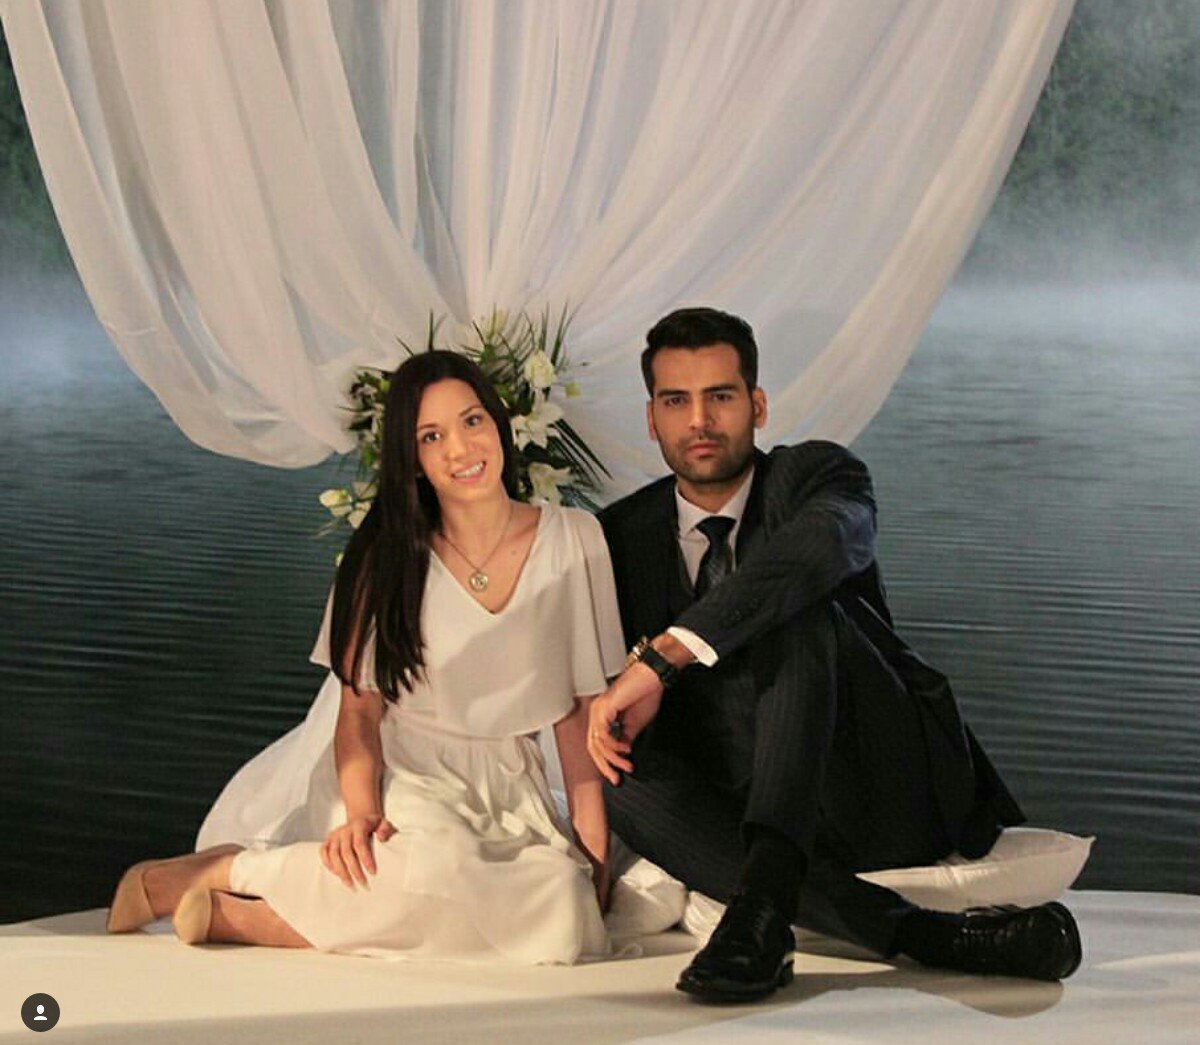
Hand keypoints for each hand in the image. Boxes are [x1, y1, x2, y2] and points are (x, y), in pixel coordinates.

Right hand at [320, 814, 395, 888]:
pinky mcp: (328, 840)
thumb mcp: (384, 823)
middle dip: (355, 870)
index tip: (373, 872)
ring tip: (350, 884)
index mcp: (359, 825)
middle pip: (346, 852)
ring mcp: (334, 835)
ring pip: (333, 855)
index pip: (360, 844)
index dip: (366, 859)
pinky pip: (323, 853)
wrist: (361, 819)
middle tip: (363, 883)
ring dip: (341, 872)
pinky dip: (328, 864)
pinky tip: (337, 874)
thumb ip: (386, 829)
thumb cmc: (374, 825)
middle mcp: (344, 830)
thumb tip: (381, 838)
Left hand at [587, 662, 663, 784]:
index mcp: (603, 715)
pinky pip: (603, 734)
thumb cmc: (646, 693)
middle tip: (616, 777)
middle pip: (593, 747)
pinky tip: (625, 748)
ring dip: (613, 758)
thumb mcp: (635, 724)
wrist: (652, 677)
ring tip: (626, 763)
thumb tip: (622, 755)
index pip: (597, 744)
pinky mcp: (605, 708)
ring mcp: (599, 710)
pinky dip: (614, 746)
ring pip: (597, 743)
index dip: (605, 762)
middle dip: (605, 766)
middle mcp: (597, 712)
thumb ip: (626, 739)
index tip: (617, 775)